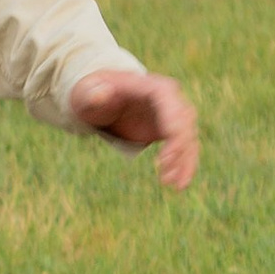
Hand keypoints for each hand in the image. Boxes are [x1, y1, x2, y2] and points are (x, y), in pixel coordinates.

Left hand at [69, 65, 198, 190]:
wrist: (101, 97)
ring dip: (184, 163)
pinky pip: (184, 148)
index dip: (174, 130)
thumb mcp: (86, 92)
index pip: (172, 107)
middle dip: (179, 152)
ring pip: (188, 139)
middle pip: (184, 125)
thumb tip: (99, 94)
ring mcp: (172, 115)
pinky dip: (185, 165)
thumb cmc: (93, 92)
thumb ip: (91, 93)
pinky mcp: (170, 130)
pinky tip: (180, 184)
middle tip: (166, 178)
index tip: (166, 157)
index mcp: (154, 87)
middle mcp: (170, 99)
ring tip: (176, 186)